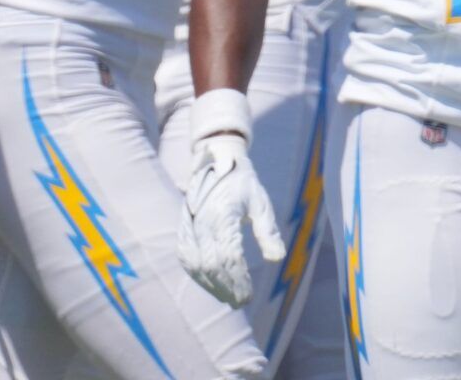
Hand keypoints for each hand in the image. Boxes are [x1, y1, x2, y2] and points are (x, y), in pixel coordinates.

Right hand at [177, 134, 284, 306]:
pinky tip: (209, 283)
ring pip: (194, 262)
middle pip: (210, 264)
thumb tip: (276, 258)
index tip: (248, 296)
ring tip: (226, 298)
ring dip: (208, 284)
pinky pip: (185, 254)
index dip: (237, 280)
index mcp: (222, 214)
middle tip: (240, 302)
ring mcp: (190, 222)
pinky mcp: (184, 225)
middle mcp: (202, 219)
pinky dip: (195, 272)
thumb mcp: (261, 203)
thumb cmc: (244, 183)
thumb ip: (268, 231)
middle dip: (224, 287)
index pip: (228, 257)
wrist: (217, 158)